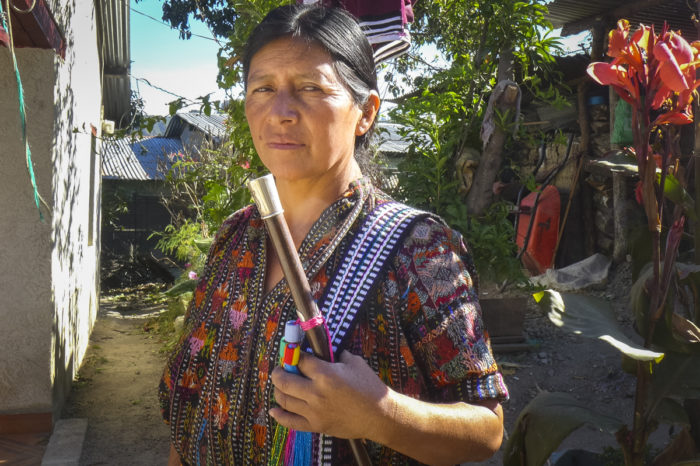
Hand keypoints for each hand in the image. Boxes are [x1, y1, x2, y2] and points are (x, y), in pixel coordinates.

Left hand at [269, 350, 391, 439]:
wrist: (379, 415)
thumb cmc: (369, 387)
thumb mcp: (354, 362)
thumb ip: (336, 356)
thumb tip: (324, 352)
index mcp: (325, 374)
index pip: (300, 360)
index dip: (294, 354)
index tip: (292, 353)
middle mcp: (315, 393)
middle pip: (284, 380)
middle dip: (278, 371)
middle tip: (280, 368)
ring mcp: (313, 411)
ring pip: (284, 399)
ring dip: (278, 390)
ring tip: (280, 384)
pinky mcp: (316, 425)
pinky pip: (290, 422)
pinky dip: (279, 415)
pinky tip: (274, 409)